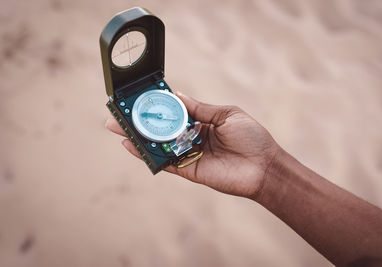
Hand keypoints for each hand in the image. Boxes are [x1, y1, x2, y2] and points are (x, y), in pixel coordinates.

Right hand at [106, 92, 280, 197]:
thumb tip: (177, 95)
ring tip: (117, 126)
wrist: (263, 167)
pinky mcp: (188, 170)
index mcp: (202, 122)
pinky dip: (147, 155)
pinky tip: (131, 145)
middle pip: (161, 128)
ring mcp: (188, 154)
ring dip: (137, 136)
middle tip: (118, 112)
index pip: (174, 112)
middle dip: (140, 120)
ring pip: (158, 145)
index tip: (139, 96)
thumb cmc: (251, 137)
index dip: (157, 104)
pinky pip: (164, 162)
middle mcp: (192, 137)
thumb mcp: (227, 114)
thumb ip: (200, 108)